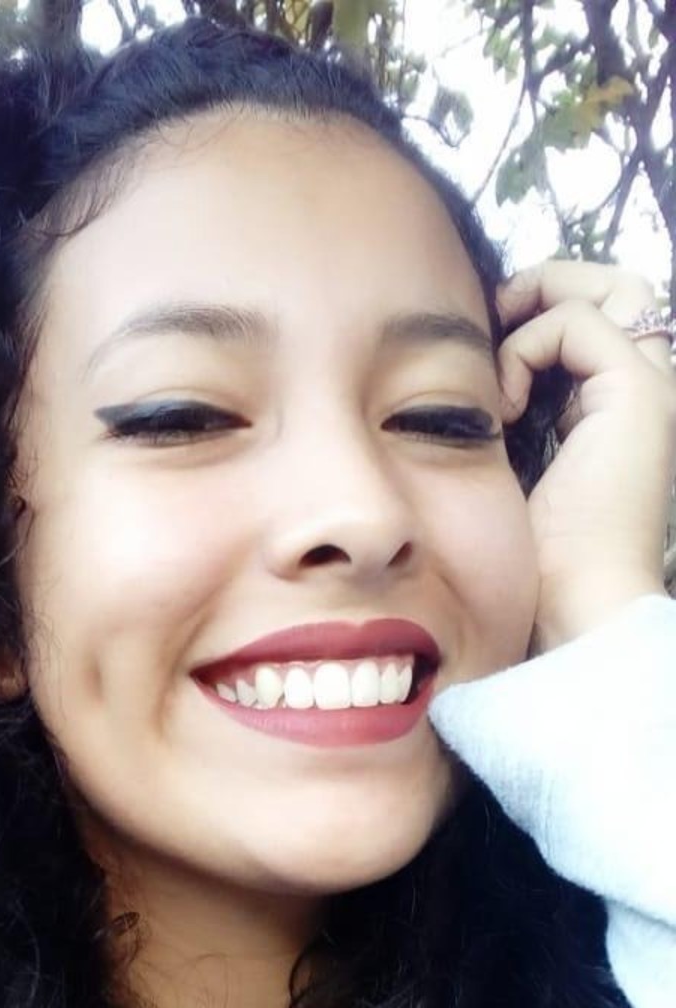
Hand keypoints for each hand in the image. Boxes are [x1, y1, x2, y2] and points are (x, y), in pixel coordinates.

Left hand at [495, 257, 675, 653]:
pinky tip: (504, 406)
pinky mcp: (635, 390)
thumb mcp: (527, 468)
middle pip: (621, 285)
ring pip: (609, 287)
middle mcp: (651, 388)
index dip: (546, 311)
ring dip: (538, 304)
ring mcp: (651, 386)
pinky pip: (576, 323)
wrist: (580, 599)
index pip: (603, 318)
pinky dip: (526, 349)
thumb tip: (480, 387)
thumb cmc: (548, 558)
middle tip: (495, 317)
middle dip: (549, 284)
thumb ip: (523, 418)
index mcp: (625, 408)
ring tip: (496, 364)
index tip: (492, 345)